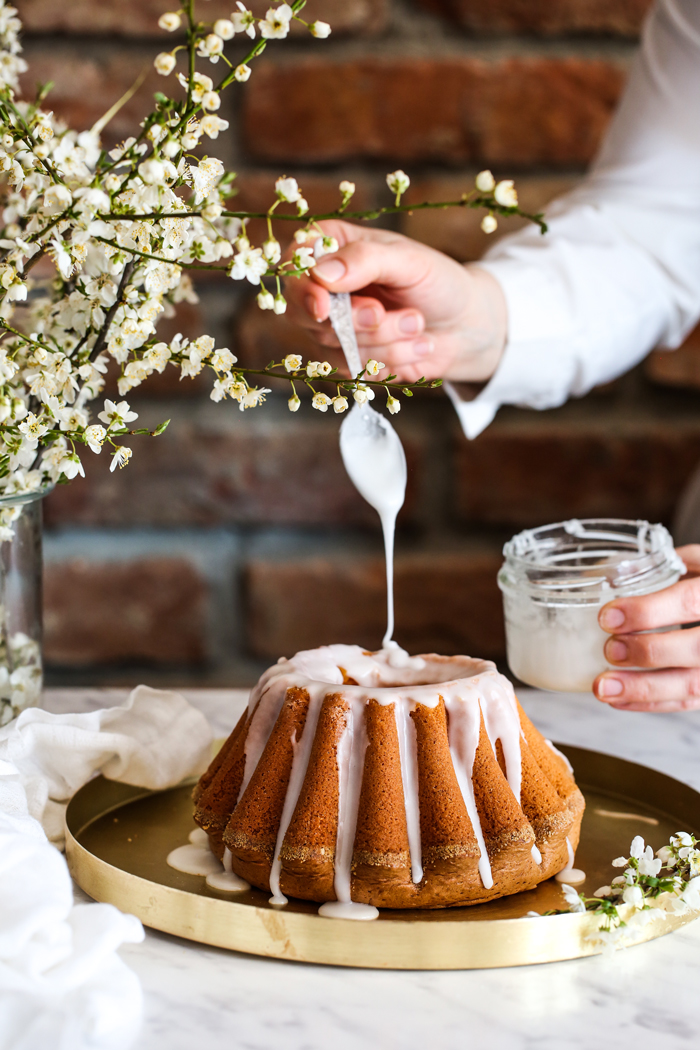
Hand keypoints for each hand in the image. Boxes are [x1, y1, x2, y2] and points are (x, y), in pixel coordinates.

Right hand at [283, 220, 506, 382]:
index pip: (295, 263)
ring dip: (383, 341)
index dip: (303, 288)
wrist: (464, 325)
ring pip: (333, 344)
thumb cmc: (438, 282)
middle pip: (306, 311)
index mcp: (333, 245)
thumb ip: (366, 260)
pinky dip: (387, 362)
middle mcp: (324, 285)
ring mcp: (331, 324)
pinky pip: (351, 368)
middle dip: (352, 321)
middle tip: (386, 314)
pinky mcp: (344, 357)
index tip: (324, 308)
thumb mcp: (409, 261)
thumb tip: (320, 274)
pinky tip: (413, 347)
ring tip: (418, 326)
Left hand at [594, 545, 699, 711]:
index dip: (648, 611)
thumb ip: (664, 567)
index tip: (608, 618)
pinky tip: (619, 699)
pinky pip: (688, 703)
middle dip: (648, 652)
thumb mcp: (699, 563)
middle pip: (695, 648)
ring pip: (692, 685)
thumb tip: (614, 577)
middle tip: (609, 650)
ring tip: (603, 687)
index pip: (689, 601)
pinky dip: (651, 703)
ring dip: (643, 689)